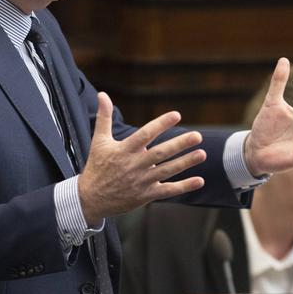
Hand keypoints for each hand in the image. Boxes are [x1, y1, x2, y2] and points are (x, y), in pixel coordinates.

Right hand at [79, 93, 206, 225]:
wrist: (91, 199)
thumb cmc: (97, 167)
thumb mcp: (98, 141)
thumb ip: (104, 117)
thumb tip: (102, 94)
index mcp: (124, 150)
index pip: (145, 135)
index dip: (160, 124)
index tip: (176, 115)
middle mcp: (134, 165)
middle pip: (160, 153)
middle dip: (179, 144)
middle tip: (197, 136)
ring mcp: (141, 181)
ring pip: (166, 171)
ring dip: (185, 163)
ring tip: (202, 154)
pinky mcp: (145, 195)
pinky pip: (167, 191)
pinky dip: (184, 187)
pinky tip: (199, 181)